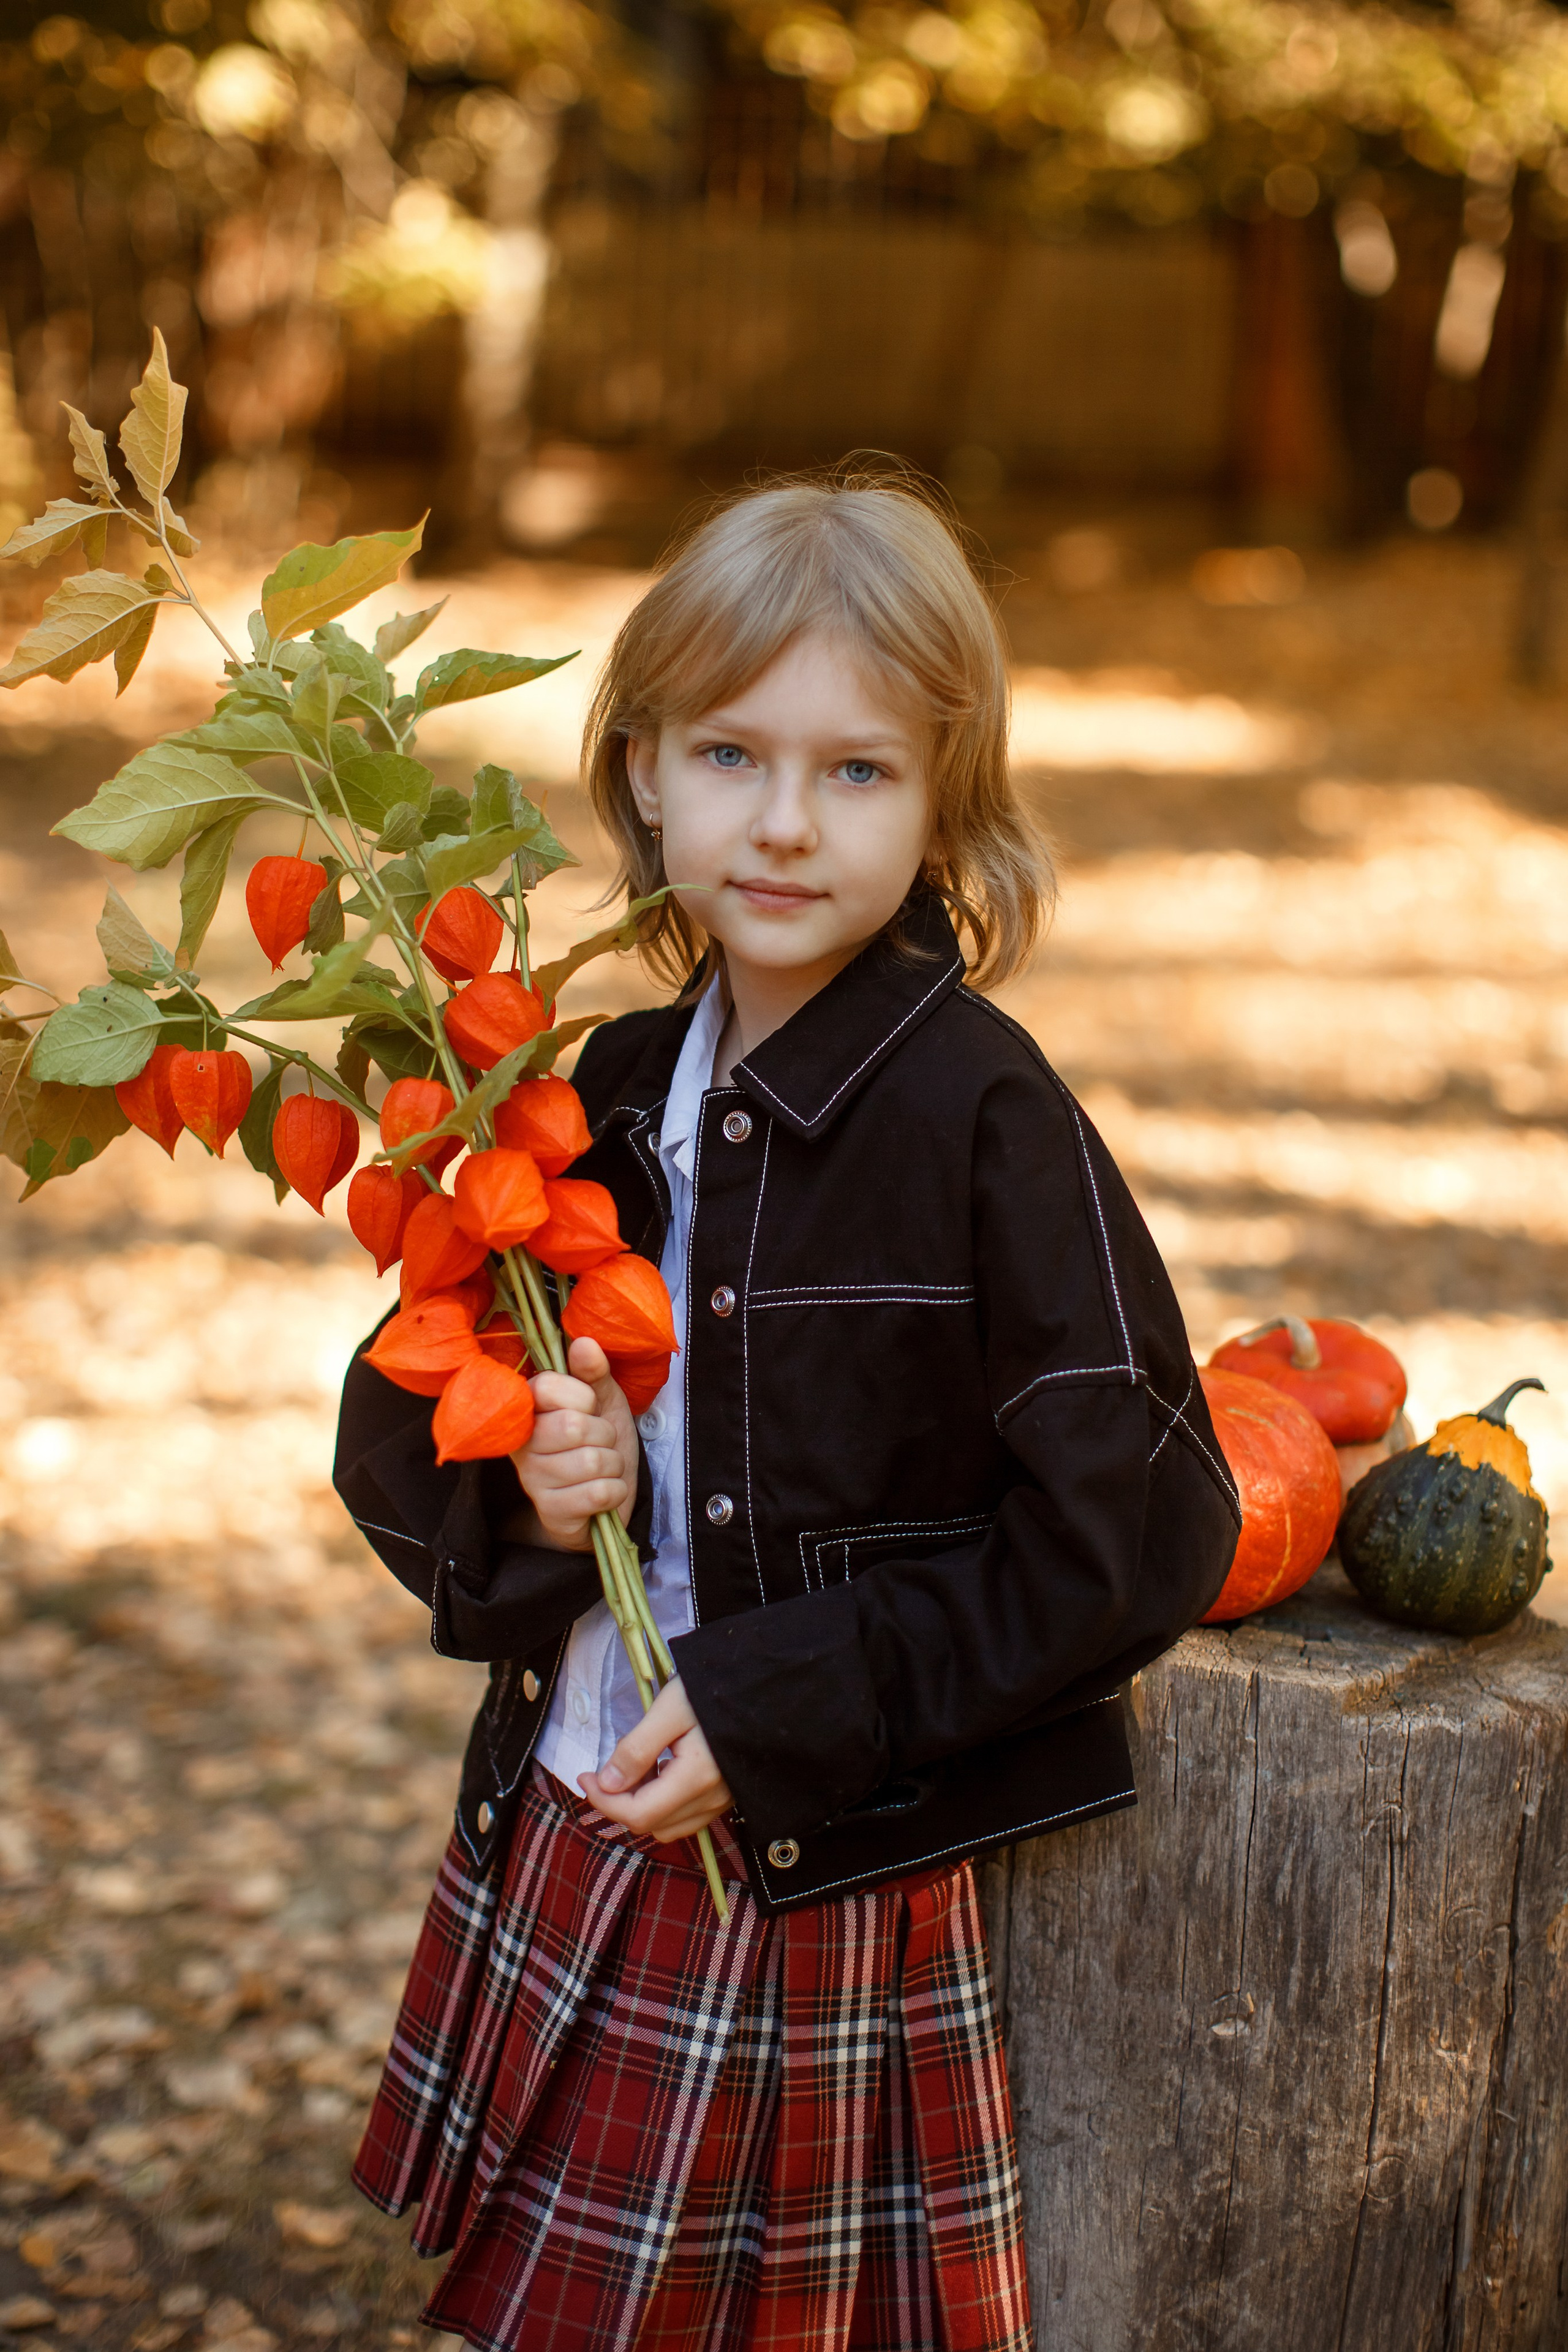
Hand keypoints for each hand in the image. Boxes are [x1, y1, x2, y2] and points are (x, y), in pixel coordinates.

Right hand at [509, 1336, 636, 1552]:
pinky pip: (596, 1494)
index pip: (545, 1387)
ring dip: (613, 1464)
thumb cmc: (600, 1441)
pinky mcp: (550, 1512)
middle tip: (601, 1441)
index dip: (581, 1395)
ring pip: (590, 1461)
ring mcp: (532, 1481)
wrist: (605, 1495)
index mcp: (527, 1410)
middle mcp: (521, 1444)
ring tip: (604, 1468)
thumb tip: (584, 1343)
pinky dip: (615, 1491)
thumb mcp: (603, 1401)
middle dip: (604, 1434)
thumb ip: (593, 1373)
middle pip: (572, 1426)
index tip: (589, 1406)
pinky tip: (604, 1492)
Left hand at [579, 1677, 733, 1842]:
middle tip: (603, 1770)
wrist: (761, 1689)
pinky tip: (660, 1772)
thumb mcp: (669, 1709)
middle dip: (618, 1803)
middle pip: (650, 1824)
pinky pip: (685, 1817)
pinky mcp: (725, 1798)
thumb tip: (607, 1784)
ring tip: (635, 1769)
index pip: (638, 1813)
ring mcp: (721, 1802)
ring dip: (640, 1805)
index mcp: (696, 1778)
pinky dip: (662, 1804)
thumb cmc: (713, 1690)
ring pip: (667, 1826)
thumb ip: (637, 1748)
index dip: (604, 1801)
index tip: (585, 1776)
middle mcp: (711, 1799)